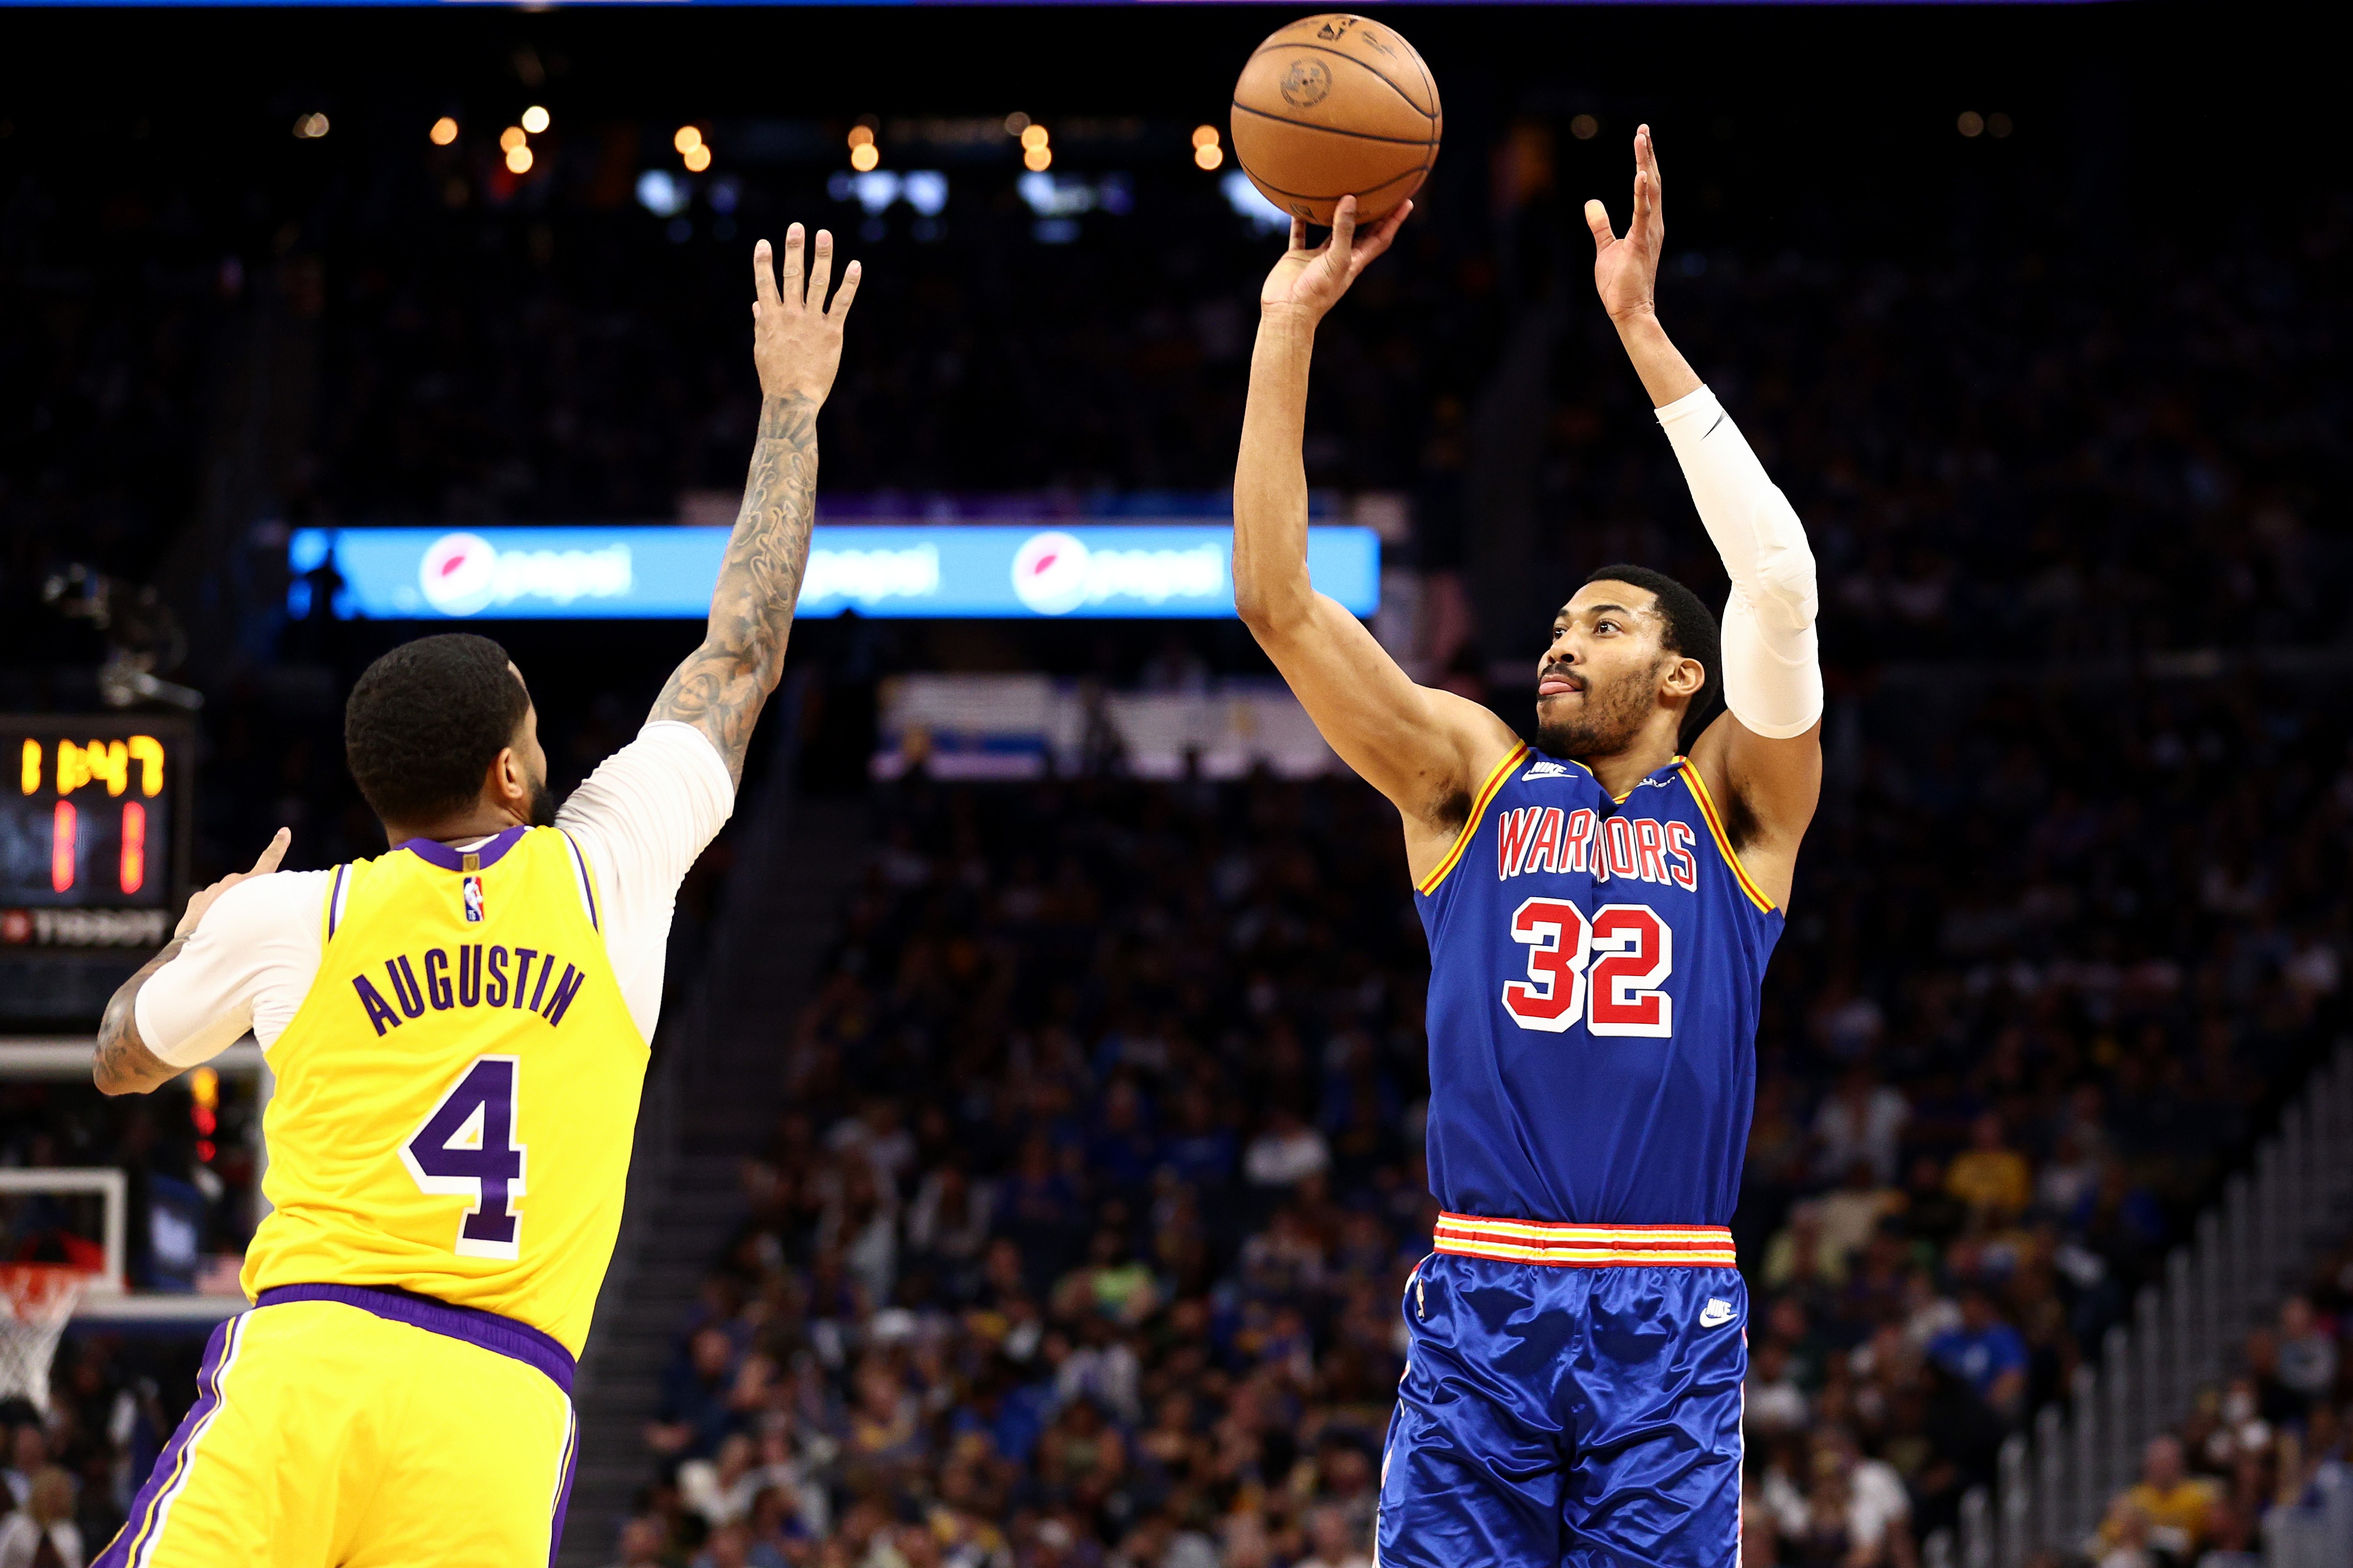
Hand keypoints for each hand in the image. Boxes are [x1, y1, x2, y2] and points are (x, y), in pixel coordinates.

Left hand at [175, 827, 288, 938]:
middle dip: (244, 901)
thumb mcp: (259, 926)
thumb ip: (260, 910)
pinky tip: (208, 928)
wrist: (197, 946)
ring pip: (225, 897)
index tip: (284, 831)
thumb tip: (252, 911)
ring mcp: (214, 889)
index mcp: (253, 885)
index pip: (270, 861)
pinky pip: (208, 903)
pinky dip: (209, 914)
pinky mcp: (198, 897)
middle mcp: (234, 882)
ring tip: (224, 930)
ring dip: (225, 910)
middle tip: (244, 922)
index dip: (278, 846)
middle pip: (244, 889)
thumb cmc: (233, 942)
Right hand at [751, 225, 861, 404]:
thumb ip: (761, 323)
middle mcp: (789, 315)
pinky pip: (841, 302)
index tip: (764, 243)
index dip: (763, 262)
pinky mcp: (831, 332)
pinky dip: (849, 283)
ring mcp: (811, 321)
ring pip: (817, 282)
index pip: (764, 283)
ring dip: (821, 256)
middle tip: (796, 227)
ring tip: (824, 234)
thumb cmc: (776, 378)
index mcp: (770, 318)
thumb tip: (756, 305)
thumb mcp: (762, 349)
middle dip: (793, 249)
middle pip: (791, 275)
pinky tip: (855, 265)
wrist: (792, 400)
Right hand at [1259, 196, 1411, 323]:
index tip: (1406, 202)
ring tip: (1344, 192)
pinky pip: (1300, 234)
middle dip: (1373, 214)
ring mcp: (1318, 258)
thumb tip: (1350, 199)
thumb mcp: (1336, 258)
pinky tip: (1301, 205)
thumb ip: (1343, 229)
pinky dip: (1301, 220)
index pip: (1380, 238)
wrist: (1288, 310)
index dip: (1394, 221)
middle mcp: (1339, 258)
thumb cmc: (1317, 290)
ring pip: (1331, 231)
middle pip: (1361, 232)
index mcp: (1355, 262)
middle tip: (1381, 192)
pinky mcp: (1298, 257)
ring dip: (1337, 214)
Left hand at [1585, 124, 1665, 323]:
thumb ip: (1600, 223)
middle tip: (1644, 128)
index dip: (1645, 160)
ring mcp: (1649, 232)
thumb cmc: (1620, 282)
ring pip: (1649, 190)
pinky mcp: (1640, 243)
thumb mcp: (1605, 246)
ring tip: (1643, 139)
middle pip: (1652, 181)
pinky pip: (1642, 214)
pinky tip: (1640, 174)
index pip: (1647, 186)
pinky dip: (1641, 193)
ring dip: (1646, 163)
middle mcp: (1653, 224)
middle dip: (1648, 154)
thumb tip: (1592, 201)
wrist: (1628, 310)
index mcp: (1646, 223)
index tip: (1642, 137)